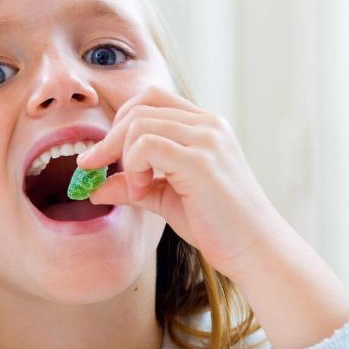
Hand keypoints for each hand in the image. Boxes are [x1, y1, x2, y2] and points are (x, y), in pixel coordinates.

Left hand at [76, 85, 284, 274]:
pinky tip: (144, 191)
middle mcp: (208, 124)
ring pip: (139, 123)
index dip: (118, 123)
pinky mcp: (201, 161)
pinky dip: (134, 167)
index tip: (98, 156)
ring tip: (138, 189)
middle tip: (95, 168)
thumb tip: (94, 188)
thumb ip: (133, 186)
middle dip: (109, 138)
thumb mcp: (166, 199)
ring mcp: (207, 139)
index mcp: (204, 126)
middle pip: (140, 106)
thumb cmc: (216, 224)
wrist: (254, 249)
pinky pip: (146, 145)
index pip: (151, 99)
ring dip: (123, 156)